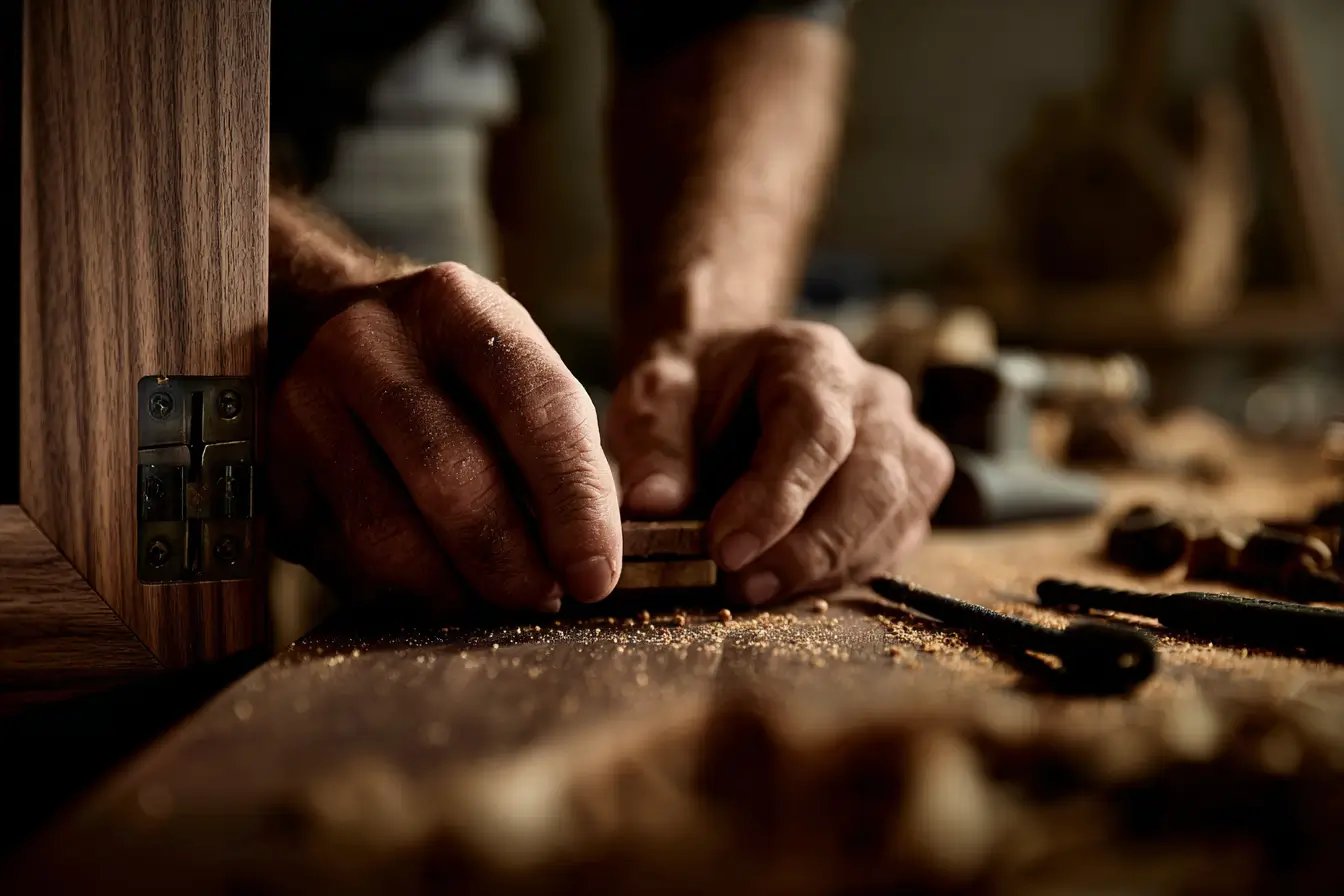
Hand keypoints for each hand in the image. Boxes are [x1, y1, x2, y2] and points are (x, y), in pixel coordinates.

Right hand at [269, 263, 621, 611]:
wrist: (313, 323)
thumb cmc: (448, 372)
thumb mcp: (511, 372)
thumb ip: (562, 451)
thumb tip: (596, 563)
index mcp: (458, 307)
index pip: (533, 407)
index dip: (572, 501)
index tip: (596, 575)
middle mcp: (369, 342)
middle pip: (450, 472)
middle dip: (509, 559)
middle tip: (542, 603)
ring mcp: (304, 399)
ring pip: (385, 529)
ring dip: (450, 589)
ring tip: (490, 605)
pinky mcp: (263, 461)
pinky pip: (337, 554)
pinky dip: (394, 591)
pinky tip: (429, 589)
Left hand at [606, 322, 951, 604]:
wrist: (733, 382)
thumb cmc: (698, 390)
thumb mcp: (655, 396)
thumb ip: (654, 443)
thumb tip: (653, 504)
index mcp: (813, 358)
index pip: (816, 429)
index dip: (776, 497)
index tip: (725, 548)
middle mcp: (876, 394)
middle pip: (873, 480)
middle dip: (808, 547)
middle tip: (740, 586)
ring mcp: (906, 441)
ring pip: (895, 519)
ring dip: (826, 569)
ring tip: (754, 589)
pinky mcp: (913, 490)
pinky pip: (896, 543)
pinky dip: (844, 574)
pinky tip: (789, 582)